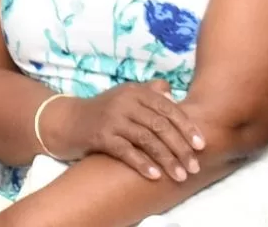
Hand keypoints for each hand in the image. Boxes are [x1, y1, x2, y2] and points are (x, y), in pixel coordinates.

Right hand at [48, 81, 204, 183]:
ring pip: (146, 139)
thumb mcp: (125, 96)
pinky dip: (142, 163)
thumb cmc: (102, 111)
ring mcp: (112, 118)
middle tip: (194, 166)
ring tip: (180, 175)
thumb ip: (149, 92)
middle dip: (180, 147)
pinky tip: (155, 175)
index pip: (168, 108)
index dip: (187, 127)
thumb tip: (172, 94)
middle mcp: (125, 102)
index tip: (201, 145)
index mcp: (135, 91)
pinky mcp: (100, 136)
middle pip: (160, 125)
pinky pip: (126, 151)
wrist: (67, 121)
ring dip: (167, 159)